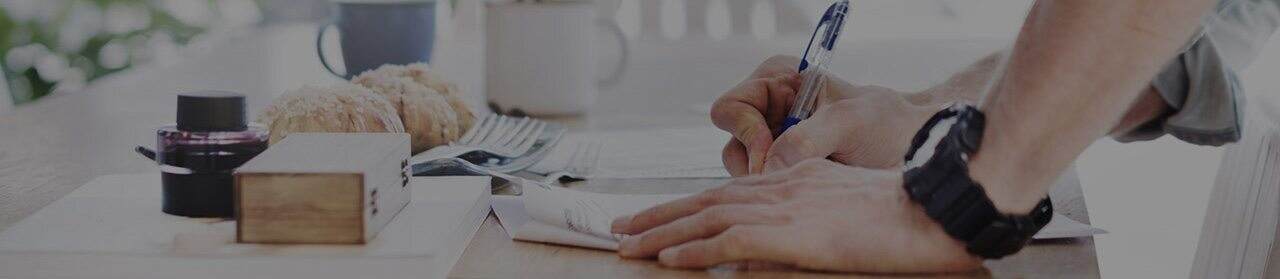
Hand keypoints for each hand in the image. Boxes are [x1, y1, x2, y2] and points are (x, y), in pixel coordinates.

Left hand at [611, 159, 981, 272]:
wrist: (929, 211)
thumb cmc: (900, 216)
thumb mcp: (842, 213)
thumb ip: (801, 225)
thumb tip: (761, 254)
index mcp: (793, 180)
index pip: (726, 191)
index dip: (687, 203)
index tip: (657, 215)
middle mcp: (780, 187)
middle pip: (705, 200)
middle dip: (660, 214)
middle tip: (623, 227)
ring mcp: (782, 208)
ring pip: (706, 218)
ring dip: (662, 233)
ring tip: (628, 244)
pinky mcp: (788, 232)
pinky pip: (727, 240)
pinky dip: (693, 249)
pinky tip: (668, 258)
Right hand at [712, 56, 940, 175]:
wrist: (918, 153)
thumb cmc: (889, 126)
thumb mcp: (850, 123)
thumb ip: (805, 139)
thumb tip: (768, 169)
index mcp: (777, 79)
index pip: (731, 107)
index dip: (747, 133)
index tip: (774, 156)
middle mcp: (768, 110)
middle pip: (733, 143)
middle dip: (757, 165)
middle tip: (791, 179)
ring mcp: (775, 143)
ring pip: (743, 172)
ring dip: (770, 184)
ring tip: (810, 185)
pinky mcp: (785, 172)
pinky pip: (763, 189)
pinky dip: (780, 195)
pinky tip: (809, 196)